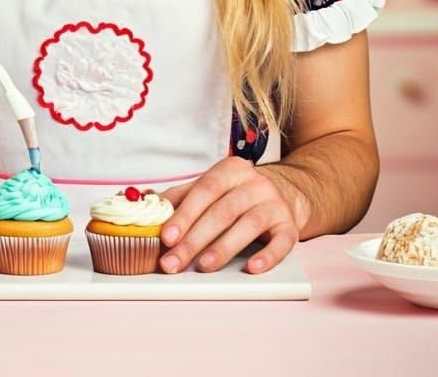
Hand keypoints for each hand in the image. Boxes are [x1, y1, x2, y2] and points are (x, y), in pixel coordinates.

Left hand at [158, 157, 304, 274]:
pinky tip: (252, 268)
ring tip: (204, 266)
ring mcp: (274, 204)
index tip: (166, 237)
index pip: (204, 190)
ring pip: (249, 224)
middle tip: (174, 262)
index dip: (184, 214)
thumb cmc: (237, 193)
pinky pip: (282, 241)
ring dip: (224, 247)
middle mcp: (254, 183)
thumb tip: (147, 203)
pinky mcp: (290, 226)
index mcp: (230, 170)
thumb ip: (181, 197)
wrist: (285, 192)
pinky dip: (267, 255)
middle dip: (195, 239)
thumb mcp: (210, 187)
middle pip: (222, 211)